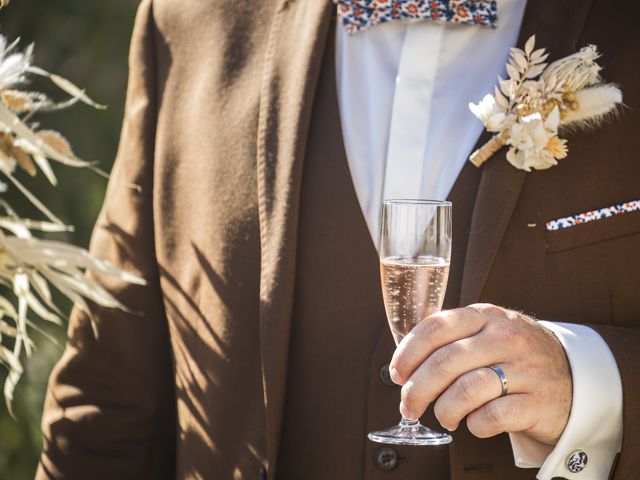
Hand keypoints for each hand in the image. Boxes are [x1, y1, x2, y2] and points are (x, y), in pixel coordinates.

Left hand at [388, 304, 571, 444]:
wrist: (573, 375)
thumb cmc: (514, 355)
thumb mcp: (487, 331)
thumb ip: (451, 338)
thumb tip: (404, 366)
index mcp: (485, 316)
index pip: (436, 327)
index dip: (408, 353)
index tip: (397, 373)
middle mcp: (505, 338)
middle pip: (444, 363)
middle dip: (416, 390)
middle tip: (409, 406)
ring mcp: (524, 369)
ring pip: (465, 391)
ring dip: (444, 410)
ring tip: (445, 416)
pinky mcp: (537, 402)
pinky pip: (491, 417)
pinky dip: (474, 425)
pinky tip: (474, 423)